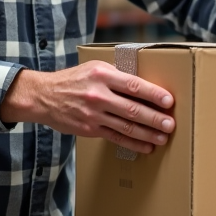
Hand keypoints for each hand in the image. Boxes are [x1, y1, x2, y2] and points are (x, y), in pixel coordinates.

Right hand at [0, 64, 174, 154]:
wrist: (44, 96)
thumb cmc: (75, 79)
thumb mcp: (95, 68)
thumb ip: (117, 76)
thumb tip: (146, 87)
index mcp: (102, 75)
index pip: (133, 85)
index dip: (153, 94)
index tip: (169, 101)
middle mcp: (98, 95)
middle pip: (132, 109)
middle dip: (155, 118)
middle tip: (171, 124)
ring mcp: (94, 114)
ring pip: (126, 126)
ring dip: (148, 133)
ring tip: (163, 137)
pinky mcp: (90, 129)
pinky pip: (116, 138)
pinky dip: (133, 143)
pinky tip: (146, 146)